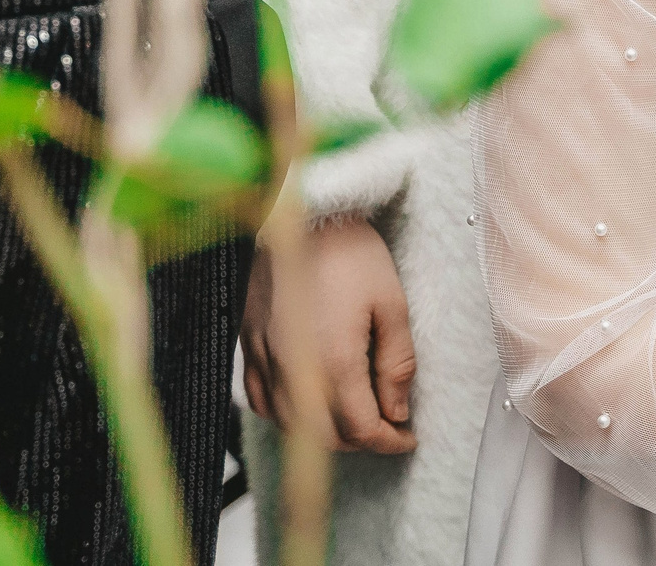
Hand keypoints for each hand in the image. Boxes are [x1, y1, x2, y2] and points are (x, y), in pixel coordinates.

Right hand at [242, 215, 417, 453]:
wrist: (302, 214)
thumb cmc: (349, 251)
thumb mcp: (391, 304)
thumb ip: (396, 364)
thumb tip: (398, 409)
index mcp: (333, 362)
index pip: (361, 429)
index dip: (389, 441)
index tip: (407, 437)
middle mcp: (293, 370)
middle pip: (324, 438)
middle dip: (360, 441)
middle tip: (387, 427)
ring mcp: (265, 359)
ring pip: (291, 426)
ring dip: (324, 433)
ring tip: (353, 416)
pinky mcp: (248, 345)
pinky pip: (260, 400)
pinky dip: (286, 414)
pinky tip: (306, 402)